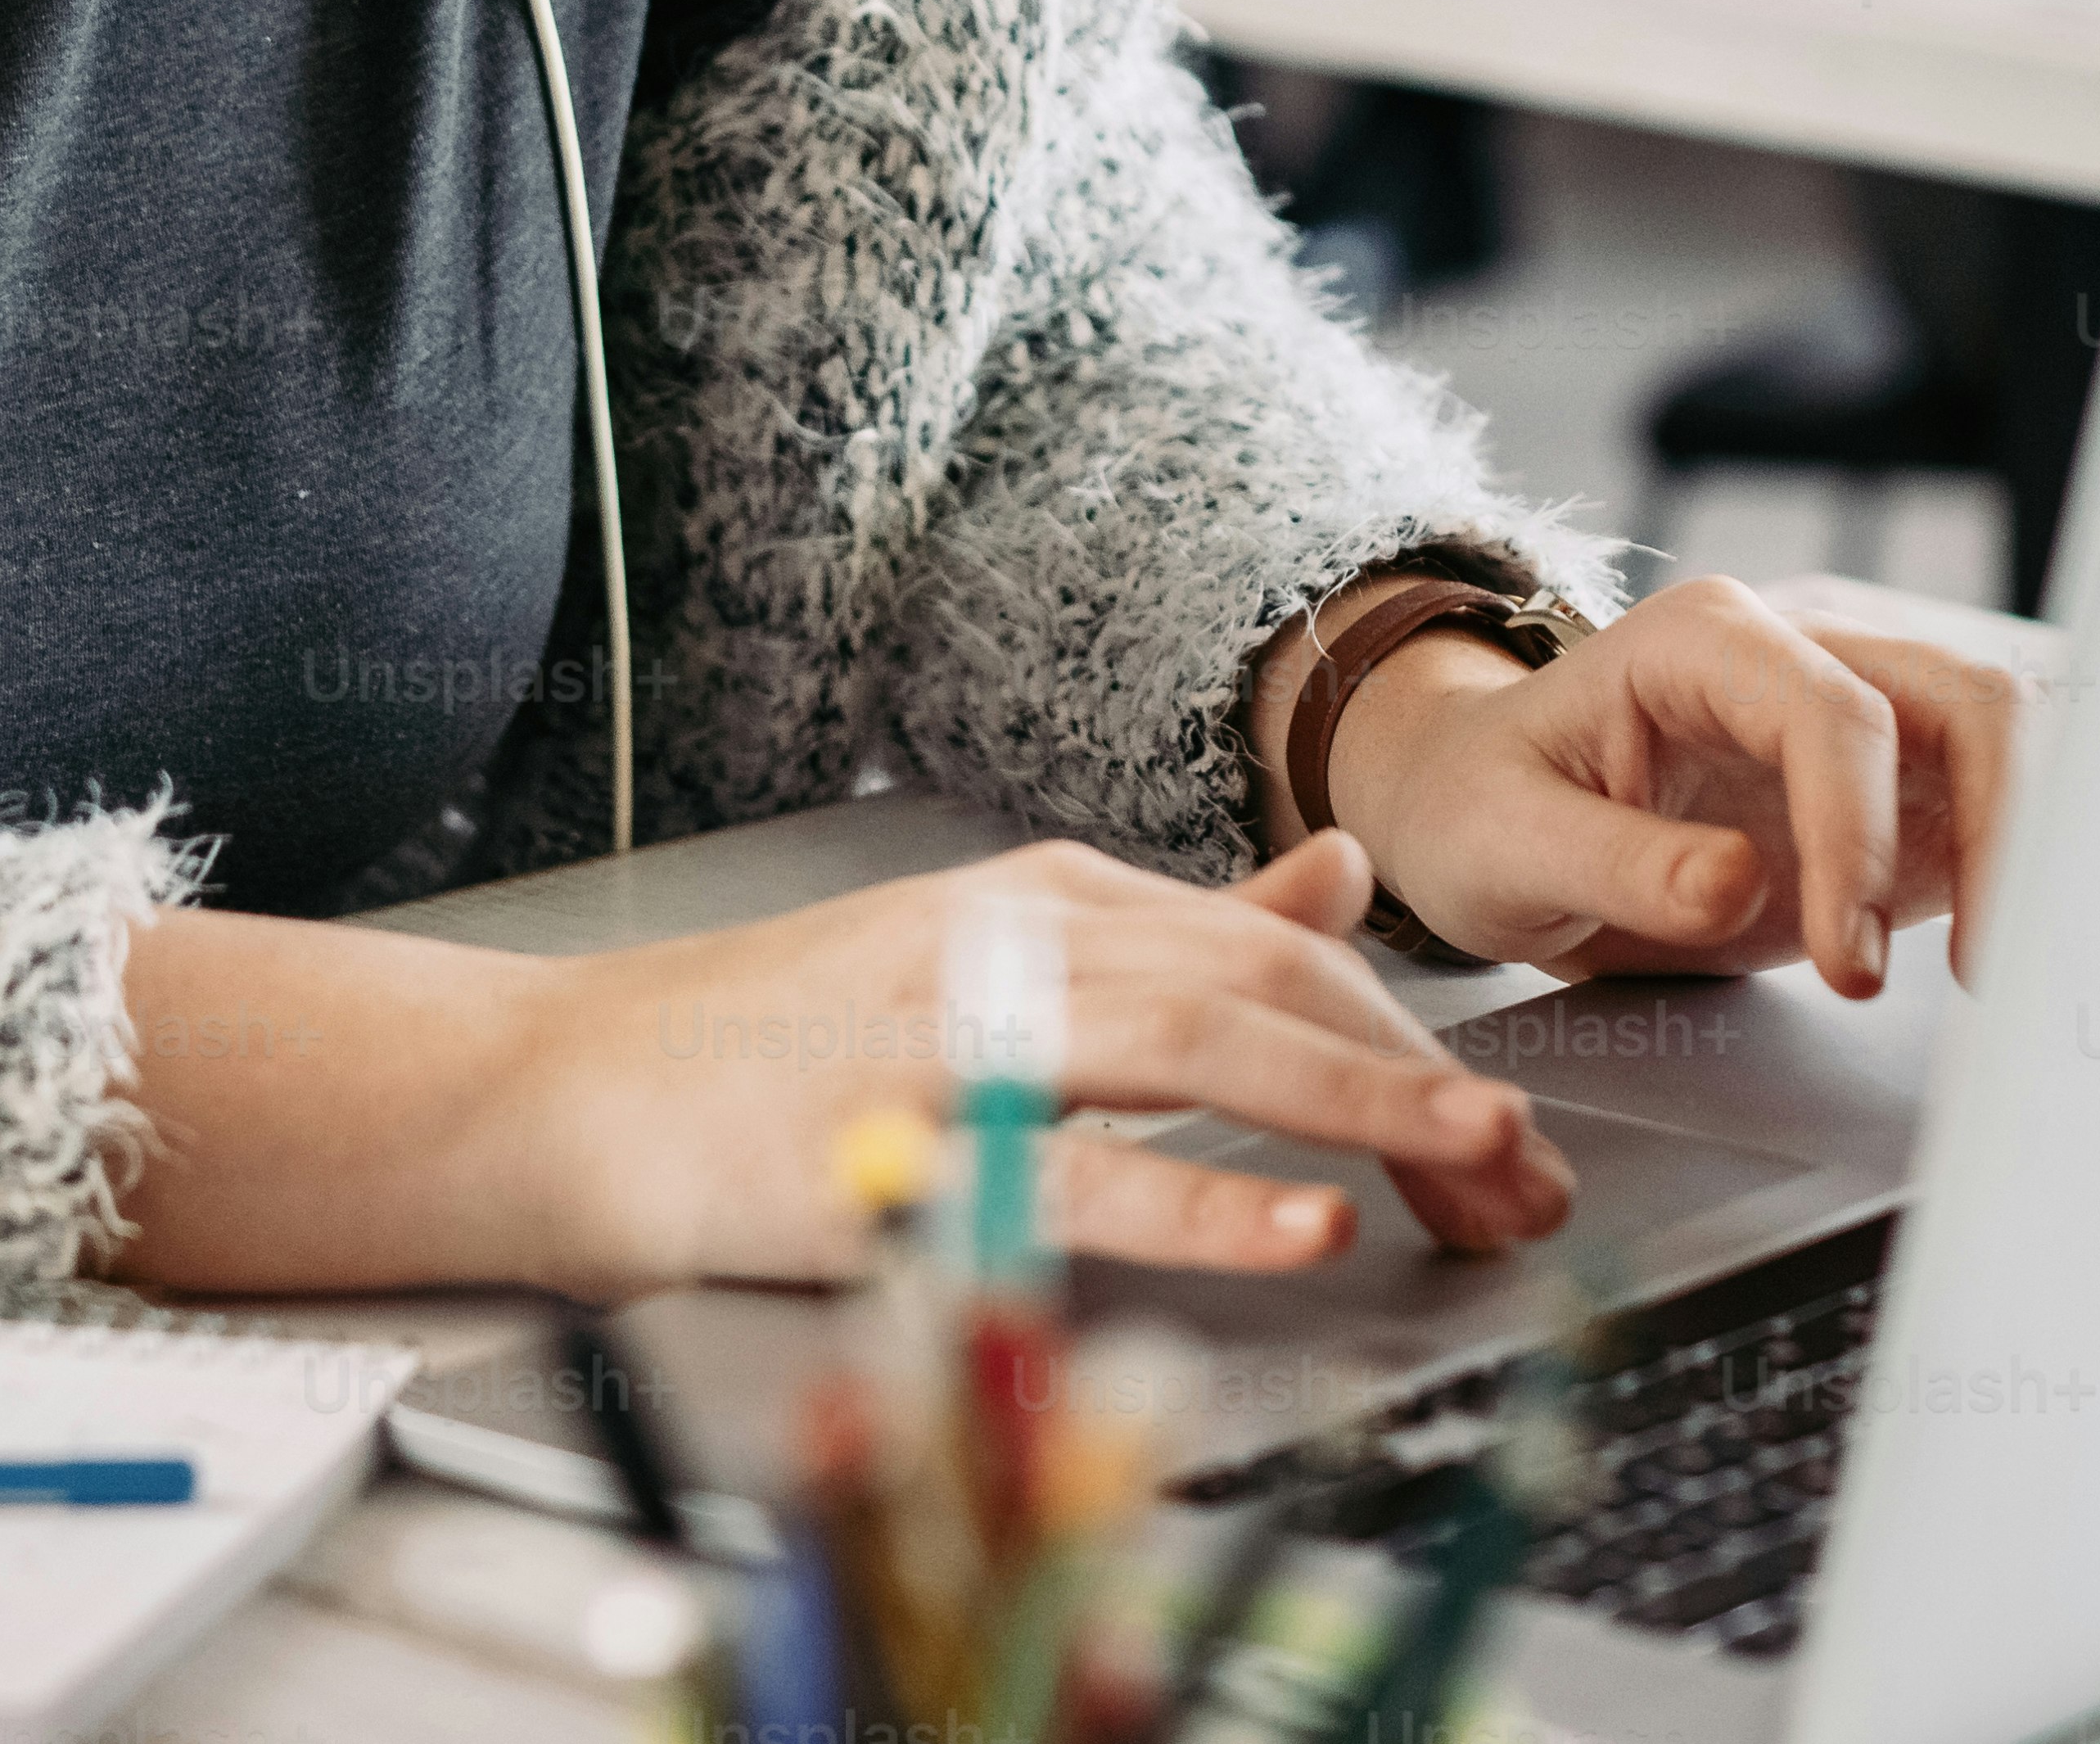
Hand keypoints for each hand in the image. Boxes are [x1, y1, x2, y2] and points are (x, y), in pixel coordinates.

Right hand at [503, 831, 1572, 1298]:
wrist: (564, 1086)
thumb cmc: (776, 1039)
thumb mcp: (994, 952)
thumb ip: (1177, 929)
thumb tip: (1338, 881)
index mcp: (1052, 901)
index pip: (1279, 959)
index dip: (1409, 1043)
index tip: (1507, 1137)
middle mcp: (1018, 941)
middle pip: (1266, 994)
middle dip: (1419, 1082)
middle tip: (1535, 1173)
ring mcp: (953, 1033)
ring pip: (1200, 1048)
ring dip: (1357, 1105)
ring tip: (1478, 1161)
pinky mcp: (897, 1142)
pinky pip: (1076, 1169)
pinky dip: (1200, 1191)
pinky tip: (1296, 1218)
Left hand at [1329, 577, 2025, 997]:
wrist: (1480, 810)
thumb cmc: (1480, 805)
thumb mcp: (1501, 842)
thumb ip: (1616, 863)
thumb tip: (1738, 883)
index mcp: (1702, 640)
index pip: (1835, 714)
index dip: (1860, 835)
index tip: (1851, 962)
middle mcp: (1797, 655)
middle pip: (1963, 699)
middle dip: (1999, 830)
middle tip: (1977, 975)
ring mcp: (1852, 720)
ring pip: (2002, 743)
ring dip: (2028, 851)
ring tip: (2003, 978)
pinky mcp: (1885, 797)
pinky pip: (1988, 813)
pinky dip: (2018, 878)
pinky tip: (2006, 963)